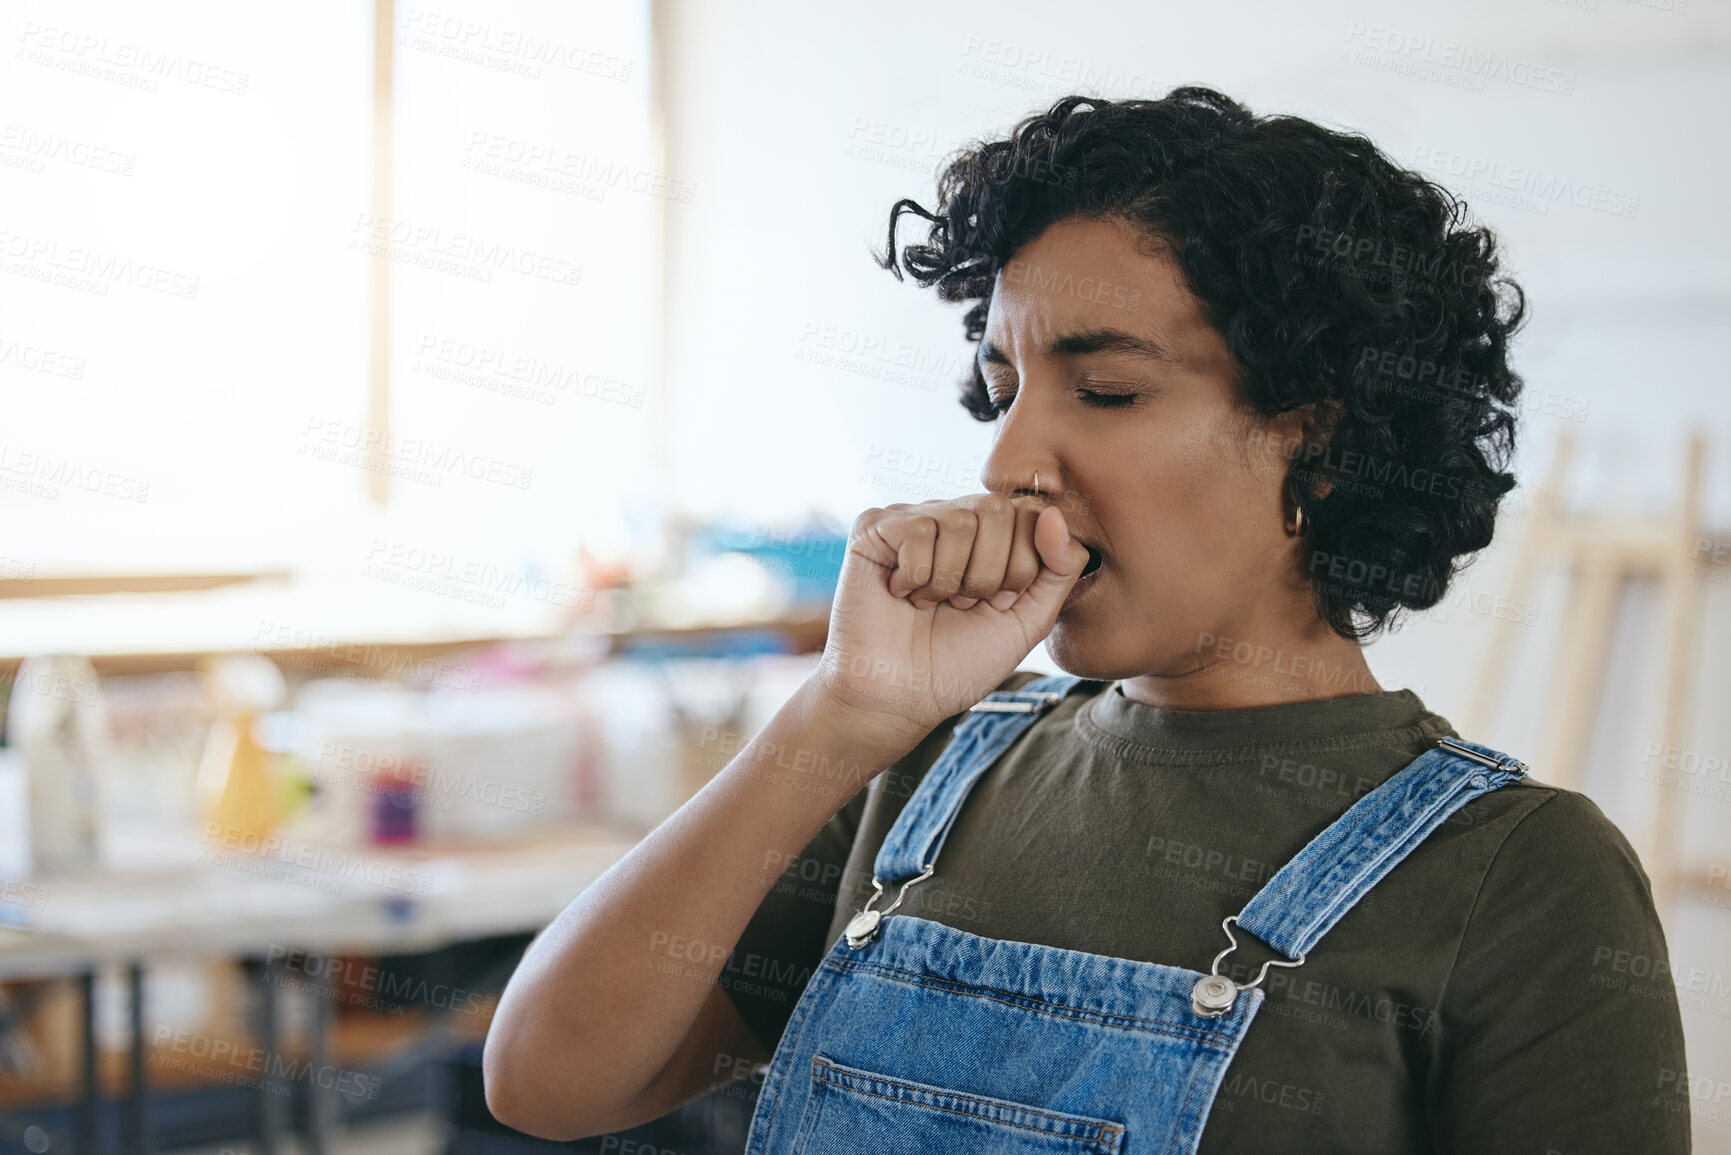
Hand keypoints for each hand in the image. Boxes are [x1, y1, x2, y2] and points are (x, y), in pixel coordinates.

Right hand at [809, 493, 1091, 748]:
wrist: (902, 697)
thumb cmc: (960, 663)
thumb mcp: (1029, 620)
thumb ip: (1059, 569)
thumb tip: (1052, 513)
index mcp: (991, 535)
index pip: (1030, 511)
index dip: (1023, 564)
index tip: (1001, 602)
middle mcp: (953, 518)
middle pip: (997, 509)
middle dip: (991, 572)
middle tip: (965, 605)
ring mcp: (912, 519)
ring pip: (959, 520)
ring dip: (951, 580)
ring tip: (933, 604)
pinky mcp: (873, 529)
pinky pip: (918, 530)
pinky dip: (917, 576)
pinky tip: (902, 595)